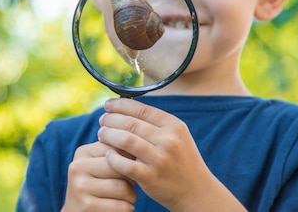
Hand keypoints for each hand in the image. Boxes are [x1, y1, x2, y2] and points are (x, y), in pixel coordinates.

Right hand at [62, 141, 136, 211]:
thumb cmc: (97, 186)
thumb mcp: (99, 165)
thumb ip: (114, 152)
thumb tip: (138, 142)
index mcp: (82, 152)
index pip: (115, 147)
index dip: (129, 159)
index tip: (130, 168)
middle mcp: (77, 167)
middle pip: (119, 166)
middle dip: (132, 177)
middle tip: (131, 184)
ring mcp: (80, 187)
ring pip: (122, 187)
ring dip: (132, 195)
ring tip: (128, 197)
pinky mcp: (87, 206)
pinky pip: (121, 206)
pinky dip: (128, 208)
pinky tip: (123, 207)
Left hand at [97, 98, 245, 210]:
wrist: (196, 191)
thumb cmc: (180, 160)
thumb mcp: (176, 136)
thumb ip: (154, 123)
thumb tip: (125, 106)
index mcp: (173, 125)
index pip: (141, 109)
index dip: (120, 105)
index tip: (107, 105)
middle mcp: (169, 140)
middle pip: (130, 123)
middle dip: (111, 120)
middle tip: (102, 121)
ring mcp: (160, 159)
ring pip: (125, 140)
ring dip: (108, 135)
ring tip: (101, 135)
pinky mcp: (151, 177)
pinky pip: (125, 164)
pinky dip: (113, 158)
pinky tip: (107, 154)